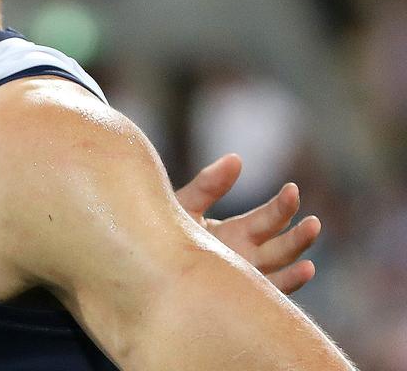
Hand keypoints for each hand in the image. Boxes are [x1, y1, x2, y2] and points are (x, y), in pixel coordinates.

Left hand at [174, 153, 320, 293]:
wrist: (142, 267)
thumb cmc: (161, 233)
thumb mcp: (185, 206)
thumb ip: (209, 186)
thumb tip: (236, 158)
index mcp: (238, 232)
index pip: (269, 218)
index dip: (282, 206)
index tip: (292, 190)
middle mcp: (247, 255)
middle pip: (281, 243)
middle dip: (297, 231)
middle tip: (312, 221)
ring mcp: (245, 277)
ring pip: (281, 266)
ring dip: (298, 251)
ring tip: (313, 233)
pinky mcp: (239, 296)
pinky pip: (270, 291)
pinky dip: (290, 281)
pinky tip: (306, 268)